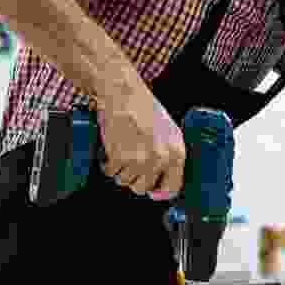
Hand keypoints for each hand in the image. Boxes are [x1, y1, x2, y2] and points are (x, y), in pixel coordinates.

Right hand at [96, 84, 184, 199]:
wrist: (122, 93)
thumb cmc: (143, 108)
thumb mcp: (168, 132)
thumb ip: (168, 156)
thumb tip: (161, 180)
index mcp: (177, 153)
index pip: (172, 189)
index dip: (158, 192)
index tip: (151, 191)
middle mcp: (161, 159)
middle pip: (143, 188)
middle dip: (134, 178)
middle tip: (130, 161)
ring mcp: (141, 160)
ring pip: (125, 182)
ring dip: (119, 170)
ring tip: (121, 150)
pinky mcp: (121, 157)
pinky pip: (111, 172)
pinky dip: (107, 163)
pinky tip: (112, 149)